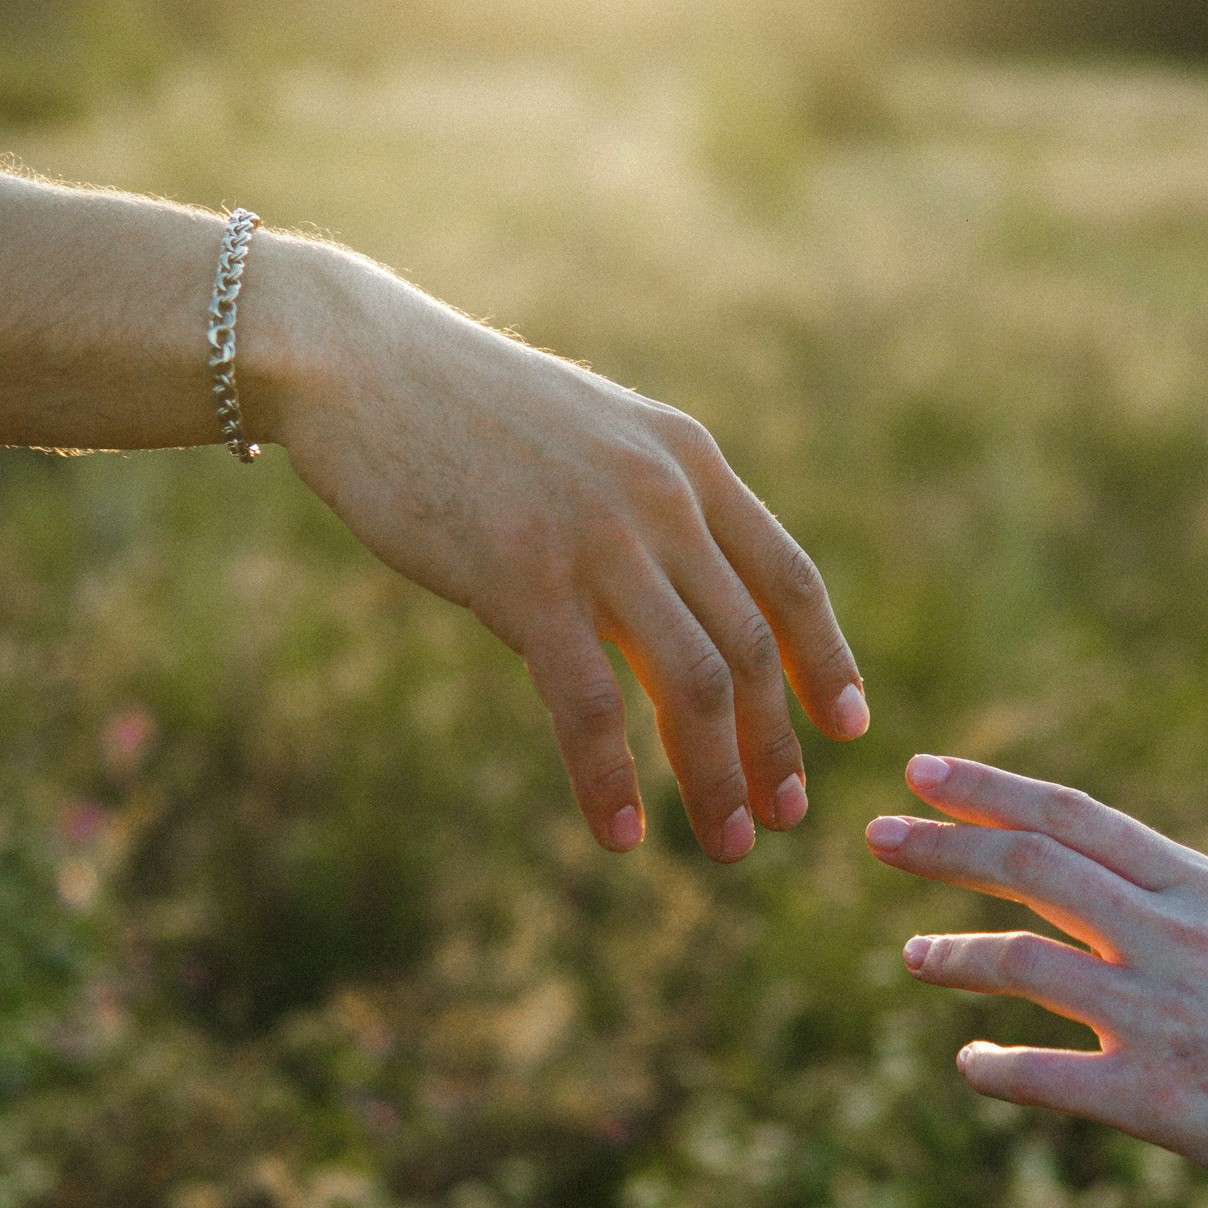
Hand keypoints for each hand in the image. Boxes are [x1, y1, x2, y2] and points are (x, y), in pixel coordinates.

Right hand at [253, 239, 866, 860]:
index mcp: (688, 459)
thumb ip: (645, 509)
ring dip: (716, 779)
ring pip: (694, 683)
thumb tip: (676, 601)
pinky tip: (619, 832)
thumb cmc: (464, 409)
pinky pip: (590, 704)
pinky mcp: (524, 579)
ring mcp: (598, 539)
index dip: (826, 660)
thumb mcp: (590, 441)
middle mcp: (662, 497)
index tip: (847, 726)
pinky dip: (610, 779)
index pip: (789, 576)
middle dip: (776, 746)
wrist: (360, 361)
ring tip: (726, 847)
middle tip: (785, 819)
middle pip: (750, 647)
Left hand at [864, 756, 1207, 1207]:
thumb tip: (1125, 899)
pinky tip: (972, 1067)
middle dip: (945, 846)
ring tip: (911, 957)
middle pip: (1033, 867)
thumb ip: (1196, 916)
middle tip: (876, 834)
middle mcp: (1178, 936)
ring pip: (1025, 963)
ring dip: (957, 956)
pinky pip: (1050, 1077)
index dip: (992, 790)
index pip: (1077, 817)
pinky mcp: (1166, 1099)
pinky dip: (998, 1068)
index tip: (924, 770)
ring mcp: (1167, 1014)